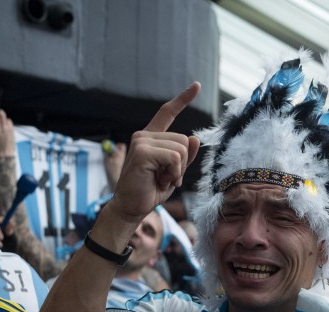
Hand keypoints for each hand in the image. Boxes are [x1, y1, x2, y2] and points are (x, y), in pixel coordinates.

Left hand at [0, 109, 16, 157]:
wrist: (5, 156)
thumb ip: (10, 129)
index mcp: (10, 130)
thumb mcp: (12, 138)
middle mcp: (4, 130)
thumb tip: (9, 121)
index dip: (5, 117)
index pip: (8, 120)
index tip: (2, 115)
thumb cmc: (9, 148)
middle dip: (0, 113)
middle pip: (2, 118)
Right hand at [108, 83, 201, 223]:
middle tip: (166, 178)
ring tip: (161, 180)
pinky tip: (160, 181)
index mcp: (151, 138)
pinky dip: (173, 172)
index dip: (183, 99)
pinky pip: (174, 157)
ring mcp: (142, 141)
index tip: (197, 85)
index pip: (167, 112)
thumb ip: (184, 156)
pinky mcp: (143, 151)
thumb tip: (194, 138)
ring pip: (181, 149)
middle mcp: (144, 135)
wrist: (131, 208)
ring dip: (177, 170)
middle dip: (182, 164)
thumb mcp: (173, 172)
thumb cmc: (150, 191)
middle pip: (183, 140)